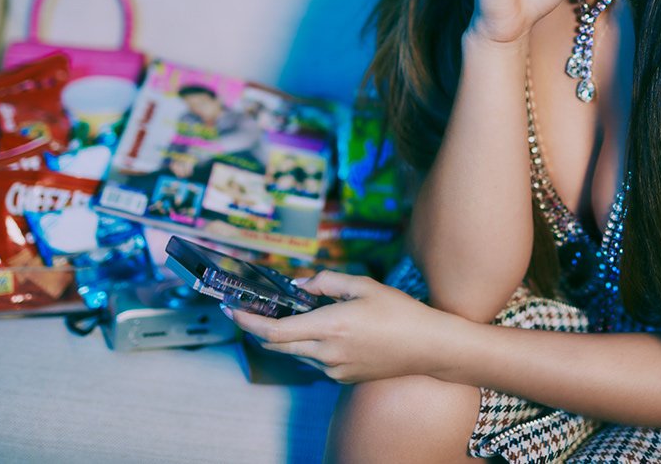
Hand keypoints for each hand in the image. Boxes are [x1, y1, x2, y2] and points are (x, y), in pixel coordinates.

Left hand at [226, 270, 463, 383]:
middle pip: (278, 345)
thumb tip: (301, 284)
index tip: (232, 309)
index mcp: (330, 326)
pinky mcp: (342, 377)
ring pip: (297, 352)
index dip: (248, 321)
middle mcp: (326, 353)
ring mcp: (333, 369)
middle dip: (260, 327)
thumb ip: (327, 282)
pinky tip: (327, 329)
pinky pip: (316, 360)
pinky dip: (310, 344)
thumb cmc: (400, 312)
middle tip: (250, 309)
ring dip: (289, 335)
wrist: (428, 347)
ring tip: (298, 313)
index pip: (275, 330)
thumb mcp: (363, 285)